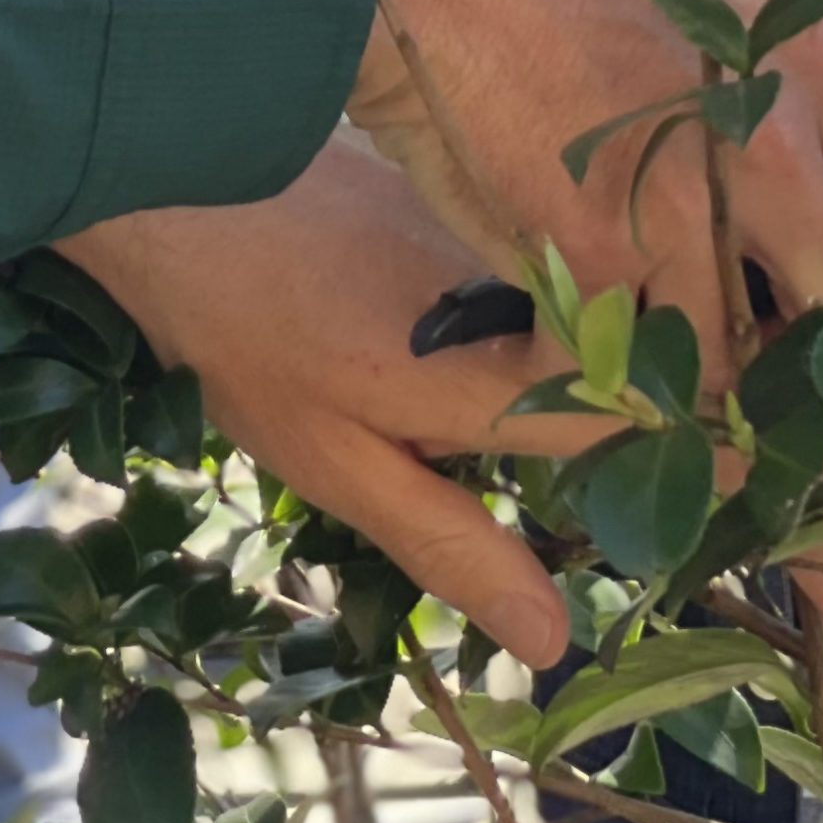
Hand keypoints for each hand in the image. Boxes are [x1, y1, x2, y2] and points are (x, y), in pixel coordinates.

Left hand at [61, 137, 607, 668]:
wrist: (163, 180)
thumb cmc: (238, 339)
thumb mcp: (335, 463)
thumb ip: (451, 544)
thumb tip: (556, 642)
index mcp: (502, 369)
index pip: (637, 428)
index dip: (658, 473)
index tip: (655, 501)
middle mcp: (528, 282)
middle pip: (613, 372)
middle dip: (573, 421)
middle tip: (454, 434)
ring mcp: (498, 224)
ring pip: (566, 319)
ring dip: (526, 360)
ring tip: (396, 368)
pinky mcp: (467, 188)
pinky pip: (519, 266)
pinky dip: (490, 306)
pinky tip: (394, 311)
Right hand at [315, 0, 822, 358]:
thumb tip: (786, 19)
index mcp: (809, 56)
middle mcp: (775, 144)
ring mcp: (689, 208)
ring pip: (765, 356)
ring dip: (748, 385)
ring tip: (728, 402)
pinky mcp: (596, 256)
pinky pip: (654, 365)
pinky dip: (641, 387)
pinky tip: (623, 378)